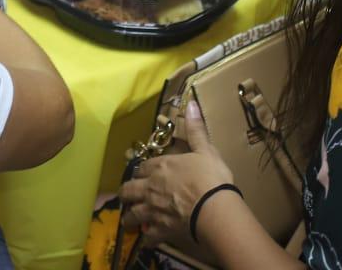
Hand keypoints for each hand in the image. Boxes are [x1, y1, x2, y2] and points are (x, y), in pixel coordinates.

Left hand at [120, 102, 234, 244]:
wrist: (214, 209)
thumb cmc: (210, 177)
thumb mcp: (206, 150)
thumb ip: (196, 129)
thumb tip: (191, 103)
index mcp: (160, 167)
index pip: (141, 167)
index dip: (141, 170)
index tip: (143, 173)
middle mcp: (150, 188)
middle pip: (128, 190)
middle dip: (127, 193)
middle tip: (129, 196)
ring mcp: (153, 210)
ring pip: (132, 214)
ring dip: (130, 216)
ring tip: (131, 219)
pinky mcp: (160, 229)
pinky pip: (148, 236)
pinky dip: (147, 237)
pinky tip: (148, 238)